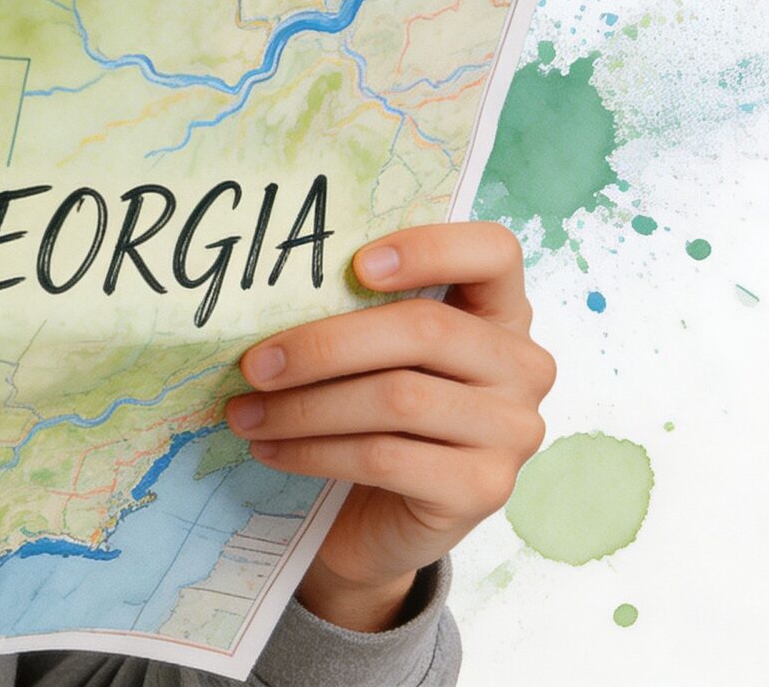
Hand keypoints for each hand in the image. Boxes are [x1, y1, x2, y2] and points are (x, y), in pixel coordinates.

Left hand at [226, 221, 553, 631]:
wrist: (383, 519)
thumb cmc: (374, 416)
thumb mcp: (372, 356)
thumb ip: (355, 314)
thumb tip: (270, 297)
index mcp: (500, 313)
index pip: (494, 253)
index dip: (430, 248)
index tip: (354, 265)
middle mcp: (523, 367)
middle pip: (425, 330)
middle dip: (323, 346)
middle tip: (253, 365)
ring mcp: (512, 431)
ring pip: (397, 398)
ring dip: (304, 407)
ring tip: (245, 414)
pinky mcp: (484, 488)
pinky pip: (384, 457)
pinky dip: (313, 451)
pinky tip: (271, 450)